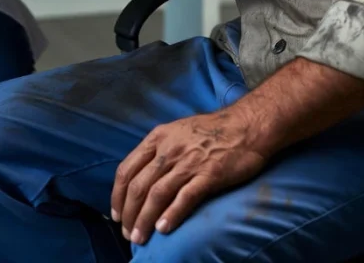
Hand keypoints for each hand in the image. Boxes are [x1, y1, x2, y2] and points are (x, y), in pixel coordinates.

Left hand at [110, 107, 267, 245]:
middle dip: (130, 213)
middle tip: (128, 234)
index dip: (118, 195)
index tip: (116, 214)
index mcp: (158, 137)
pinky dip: (172, 215)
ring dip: (145, 220)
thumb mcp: (177, 131)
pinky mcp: (209, 175)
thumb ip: (160, 150)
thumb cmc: (212, 131)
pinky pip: (185, 198)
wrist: (246, 125)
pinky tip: (163, 229)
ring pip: (157, 194)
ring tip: (140, 238)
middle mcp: (169, 149)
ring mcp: (188, 162)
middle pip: (139, 185)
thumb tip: (144, 177)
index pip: (127, 169)